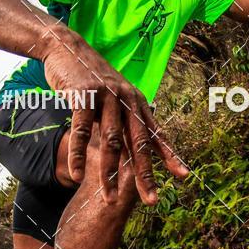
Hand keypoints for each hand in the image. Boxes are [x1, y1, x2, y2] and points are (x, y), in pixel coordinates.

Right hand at [43, 37, 188, 204]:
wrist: (66, 48)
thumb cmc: (91, 78)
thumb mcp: (114, 98)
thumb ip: (126, 119)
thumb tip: (136, 145)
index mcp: (137, 102)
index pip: (155, 134)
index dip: (170, 155)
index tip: (183, 176)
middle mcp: (126, 100)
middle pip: (138, 143)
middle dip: (145, 174)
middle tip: (152, 201)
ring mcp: (106, 97)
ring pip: (110, 142)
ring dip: (109, 174)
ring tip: (109, 199)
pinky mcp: (83, 96)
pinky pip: (80, 131)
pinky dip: (78, 155)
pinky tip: (76, 174)